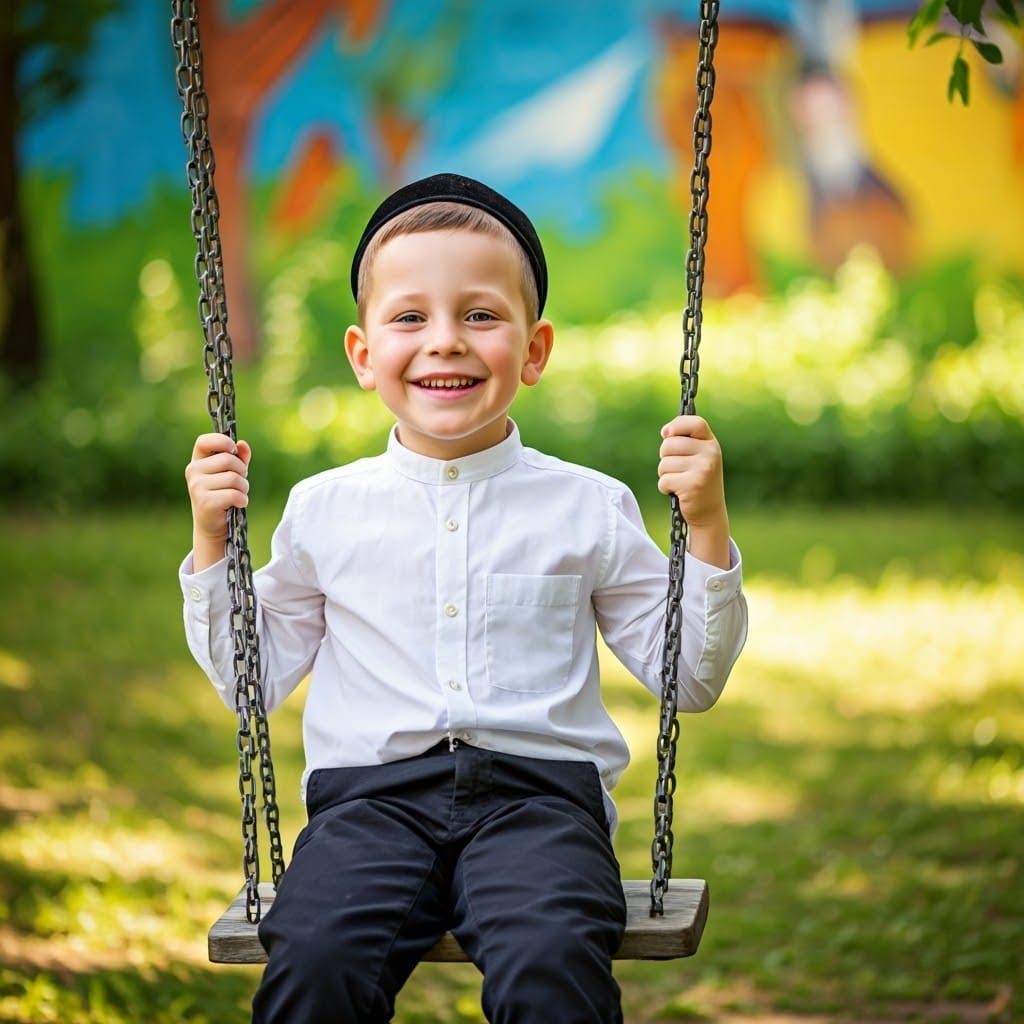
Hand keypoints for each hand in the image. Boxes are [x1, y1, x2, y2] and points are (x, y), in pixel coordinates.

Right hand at [185, 433, 250, 569]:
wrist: (213, 525)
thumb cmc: (223, 495)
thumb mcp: (231, 473)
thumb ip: (239, 458)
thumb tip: (243, 445)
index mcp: (197, 461)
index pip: (204, 441)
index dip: (222, 441)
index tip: (233, 450)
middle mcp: (193, 471)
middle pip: (228, 459)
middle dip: (242, 471)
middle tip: (240, 483)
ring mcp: (197, 487)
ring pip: (234, 478)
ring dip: (244, 487)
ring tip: (238, 495)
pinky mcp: (205, 502)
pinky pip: (234, 494)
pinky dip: (242, 499)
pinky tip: (238, 504)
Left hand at [657, 415, 729, 568]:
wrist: (709, 513)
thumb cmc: (698, 481)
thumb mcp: (698, 457)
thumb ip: (684, 441)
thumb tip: (665, 432)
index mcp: (711, 443)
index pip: (695, 422)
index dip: (676, 425)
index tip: (666, 434)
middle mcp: (710, 454)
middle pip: (668, 444)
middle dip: (665, 457)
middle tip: (677, 469)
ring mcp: (703, 469)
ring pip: (663, 464)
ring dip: (665, 475)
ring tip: (680, 482)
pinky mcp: (692, 485)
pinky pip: (664, 480)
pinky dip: (665, 488)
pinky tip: (678, 492)